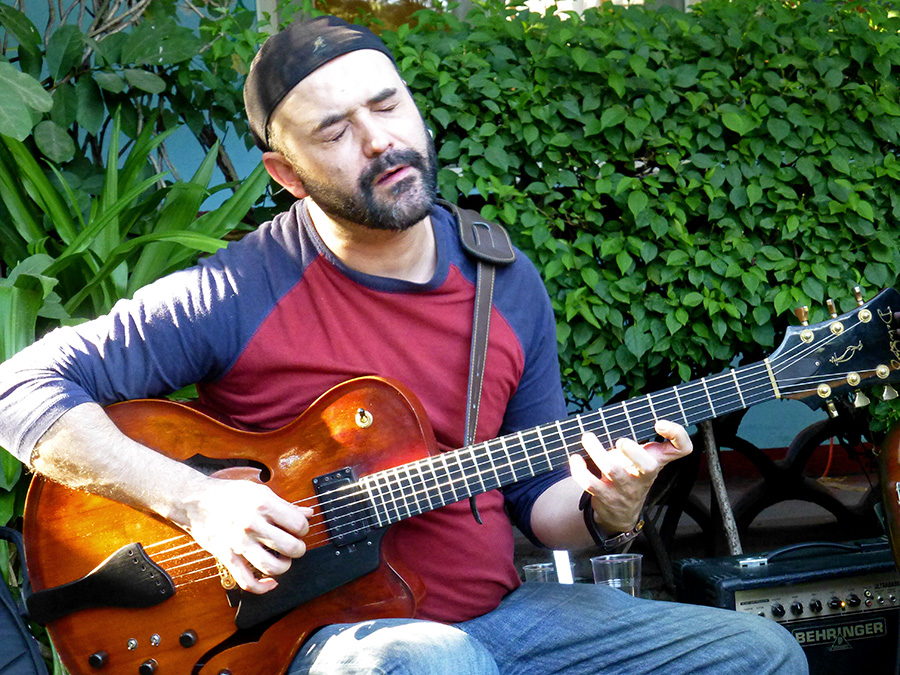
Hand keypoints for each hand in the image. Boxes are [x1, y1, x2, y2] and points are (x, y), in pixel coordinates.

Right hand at [182, 477, 312, 593]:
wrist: (196, 502)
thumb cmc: (229, 494)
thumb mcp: (260, 492)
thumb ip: (286, 505)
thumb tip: (308, 514)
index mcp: (263, 505)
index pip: (298, 525)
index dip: (303, 528)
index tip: (298, 529)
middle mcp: (252, 525)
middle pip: (290, 547)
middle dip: (298, 549)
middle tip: (295, 545)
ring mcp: (239, 543)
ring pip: (273, 567)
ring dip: (284, 566)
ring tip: (283, 559)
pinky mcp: (227, 557)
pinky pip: (248, 582)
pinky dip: (263, 587)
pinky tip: (270, 582)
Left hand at [568, 420, 691, 532]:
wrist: (621, 512)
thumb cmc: (632, 473)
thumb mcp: (643, 456)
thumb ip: (641, 436)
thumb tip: (627, 406)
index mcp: (657, 460)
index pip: (682, 449)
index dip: (677, 434)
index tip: (659, 422)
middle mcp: (644, 475)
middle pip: (649, 467)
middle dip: (634, 452)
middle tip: (621, 440)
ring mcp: (626, 488)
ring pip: (613, 471)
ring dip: (597, 452)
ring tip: (587, 437)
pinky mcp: (606, 496)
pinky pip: (591, 484)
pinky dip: (580, 470)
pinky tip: (575, 458)